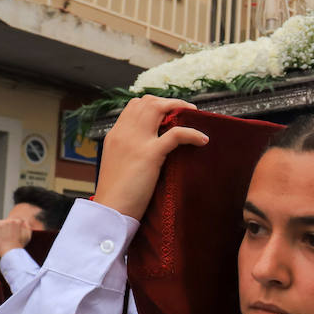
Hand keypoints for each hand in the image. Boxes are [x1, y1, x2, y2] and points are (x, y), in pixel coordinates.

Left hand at [0, 218, 31, 256]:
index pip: (12, 221)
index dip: (8, 227)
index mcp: (19, 222)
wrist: (11, 252)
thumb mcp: (27, 236)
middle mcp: (11, 220)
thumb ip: (27, 227)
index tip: (6, 233)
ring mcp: (2, 223)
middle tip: (1, 235)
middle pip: (3, 221)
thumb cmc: (18, 247)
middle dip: (2, 228)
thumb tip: (24, 222)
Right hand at [92, 96, 206, 219]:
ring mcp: (136, 142)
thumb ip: (130, 152)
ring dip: (180, 107)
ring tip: (195, 116)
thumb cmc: (117, 194)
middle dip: (170, 102)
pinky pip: (176, 134)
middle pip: (147, 102)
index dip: (155, 104)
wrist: (110, 211)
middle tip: (187, 111)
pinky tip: (203, 140)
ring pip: (158, 108)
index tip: (170, 112)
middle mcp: (124, 133)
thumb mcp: (119, 165)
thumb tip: (150, 149)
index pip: (134, 106)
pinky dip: (192, 133)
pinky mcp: (149, 155)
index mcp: (115, 135)